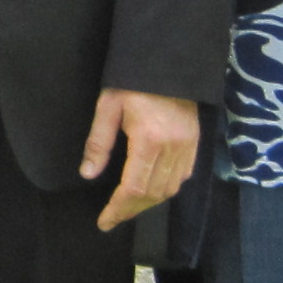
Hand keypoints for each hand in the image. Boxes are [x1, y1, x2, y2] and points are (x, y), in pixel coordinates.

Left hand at [83, 89, 202, 233]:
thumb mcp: (108, 106)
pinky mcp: (195, 142)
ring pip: (169, 189)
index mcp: (148, 139)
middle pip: (152, 193)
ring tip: (128, 207)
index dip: (117, 208)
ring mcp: (187, 146)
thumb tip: (88, 174)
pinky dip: (166, 188)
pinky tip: (151, 190)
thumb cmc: (133, 80)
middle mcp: (172, 147)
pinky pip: (183, 176)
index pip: (132, 187)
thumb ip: (98, 142)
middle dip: (131, 210)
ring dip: (148, 202)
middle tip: (113, 218)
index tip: (104, 222)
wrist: (168, 60)